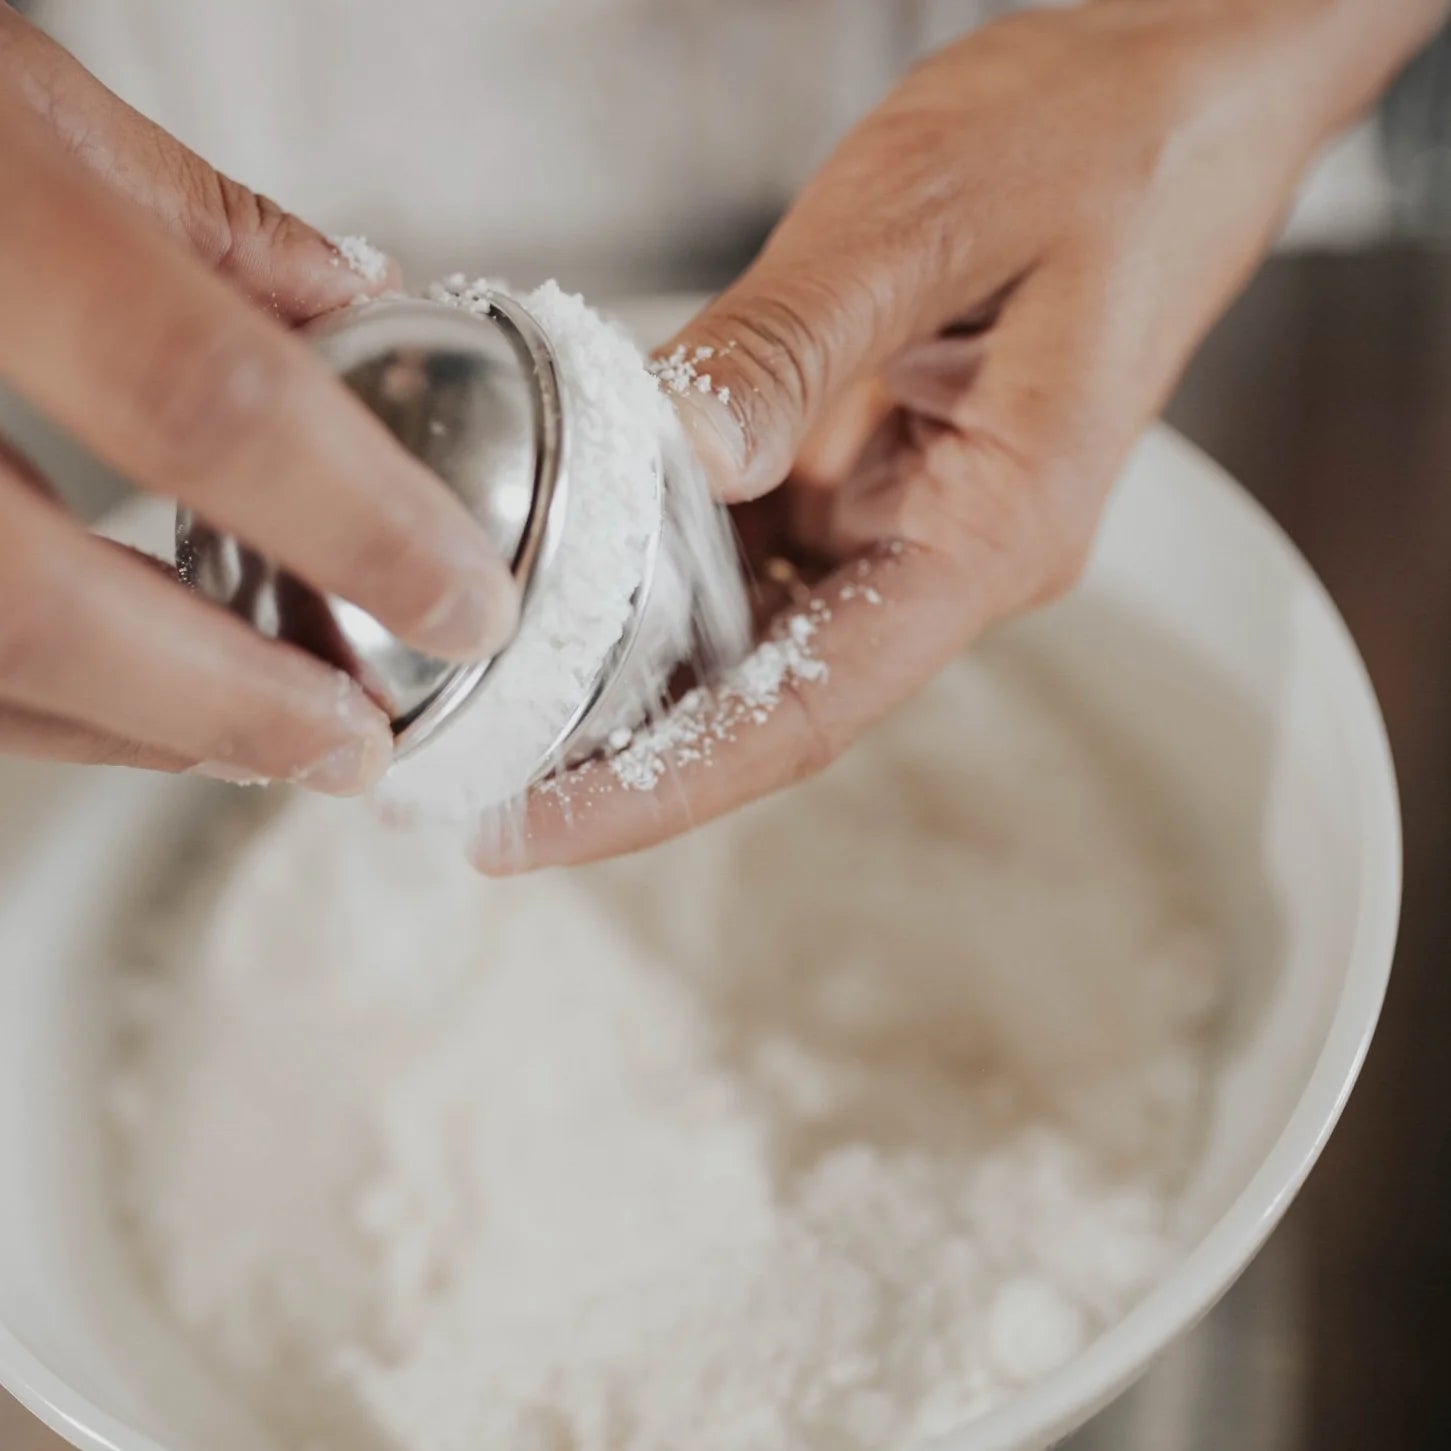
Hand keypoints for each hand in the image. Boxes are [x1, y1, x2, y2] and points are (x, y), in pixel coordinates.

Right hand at [0, 9, 517, 791]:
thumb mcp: (2, 80)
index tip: (464, 603)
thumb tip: (356, 300)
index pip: (203, 399)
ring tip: (261, 738)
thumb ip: (184, 217)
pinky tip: (124, 702)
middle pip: (41, 602)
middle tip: (354, 746)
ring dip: (129, 728)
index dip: (358, 526)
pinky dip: (33, 698)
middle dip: (227, 704)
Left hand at [491, 0, 1440, 868]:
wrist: (1182, 93)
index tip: (537, 828)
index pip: (808, 709)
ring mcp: (913, 517)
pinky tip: (576, 566)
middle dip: (623, 751)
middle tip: (476, 780)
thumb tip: (683, 449)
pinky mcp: (879, 469)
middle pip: (771, 698)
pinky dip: (666, 563)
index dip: (664, 784)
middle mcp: (950, 553)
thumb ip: (795, 340)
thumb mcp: (930, 215)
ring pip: (758, 630)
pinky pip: (761, 546)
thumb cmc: (1103, 141)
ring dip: (634, 665)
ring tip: (498, 694)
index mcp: (992, 530)